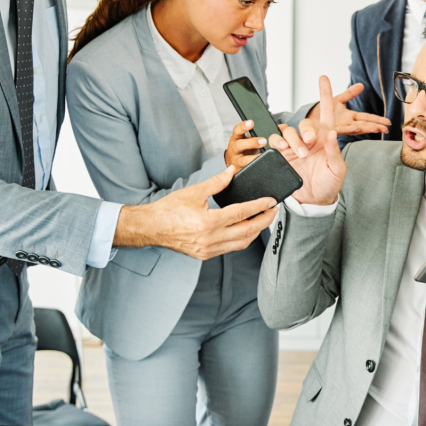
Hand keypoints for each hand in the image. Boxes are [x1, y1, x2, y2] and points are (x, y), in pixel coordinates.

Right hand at [114, 165, 278, 259]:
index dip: (259, 206)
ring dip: (255, 231)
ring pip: (241, 243)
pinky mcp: (206, 254)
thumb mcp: (194, 192)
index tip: (271, 201)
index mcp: (208, 222)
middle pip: (247, 231)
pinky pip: (231, 248)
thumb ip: (217, 182)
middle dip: (264, 221)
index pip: (242, 213)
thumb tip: (232, 171)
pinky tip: (247, 230)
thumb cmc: (169, 209)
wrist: (152, 227)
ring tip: (264, 219)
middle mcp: (211, 238)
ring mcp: (209, 249)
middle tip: (274, 211)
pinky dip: (242, 239)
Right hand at [224, 120, 266, 169]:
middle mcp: (234, 149)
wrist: (234, 162)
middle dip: (251, 142)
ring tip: (264, 155)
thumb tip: (279, 128)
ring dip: (254, 158)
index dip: (243, 127)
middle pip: (239, 145)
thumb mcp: (248, 138)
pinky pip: (247, 170)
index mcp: (236, 138)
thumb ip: (258, 134)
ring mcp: (236, 161)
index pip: (237, 130)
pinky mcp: (240, 170)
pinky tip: (262, 166)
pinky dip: (255, 168)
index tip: (251, 123)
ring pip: (243, 160)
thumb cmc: (243, 148)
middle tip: (263, 141)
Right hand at [288, 76, 346, 204]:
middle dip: (305, 130)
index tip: (323, 78)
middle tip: (310, 143)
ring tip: (299, 154)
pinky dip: (276, 142)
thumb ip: (334, 151)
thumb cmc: (329, 184)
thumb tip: (332, 133)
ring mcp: (295, 147)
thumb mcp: (337, 169)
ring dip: (293, 140)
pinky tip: (280, 148)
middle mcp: (310, 140)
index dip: (325, 95)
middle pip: (303, 123)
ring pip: (288, 131)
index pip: (326, 113)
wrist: (313, 201)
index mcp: (326, 139)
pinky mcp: (282, 155)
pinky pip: (275, 141)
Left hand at [303, 79, 390, 136]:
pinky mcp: (328, 130)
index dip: (377, 120)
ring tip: (377, 129)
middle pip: (364, 125)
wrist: (307, 122)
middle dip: (375, 126)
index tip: (388, 123)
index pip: (366, 118)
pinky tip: (356, 127)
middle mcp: (346, 124)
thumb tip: (362, 85)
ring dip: (366, 129)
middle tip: (386, 128)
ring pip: (355, 129)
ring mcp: (338, 128)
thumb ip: (349, 94)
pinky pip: (339, 129)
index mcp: (349, 118)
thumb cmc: (322, 113)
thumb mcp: (337, 101)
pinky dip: (348, 129)